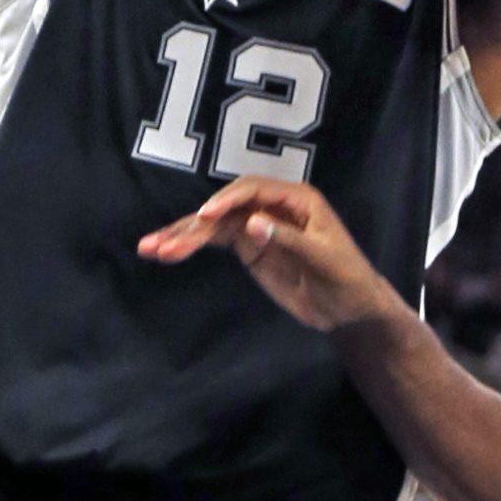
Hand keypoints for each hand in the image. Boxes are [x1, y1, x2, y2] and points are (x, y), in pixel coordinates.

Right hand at [137, 177, 401, 330]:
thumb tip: (251, 223)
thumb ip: (287, 239)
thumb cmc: (347, 277)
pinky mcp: (248, 248)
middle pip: (225, 207)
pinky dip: (190, 246)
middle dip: (193, 224)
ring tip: (150, 249)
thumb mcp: (323, 259)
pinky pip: (215, 241)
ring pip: (213, 225)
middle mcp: (271, 206)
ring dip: (182, 236)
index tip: (205, 218)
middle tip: (163, 245)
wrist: (350, 308)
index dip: (227, 202)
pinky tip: (167, 252)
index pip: (253, 191)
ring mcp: (257, 226)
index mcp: (295, 199)